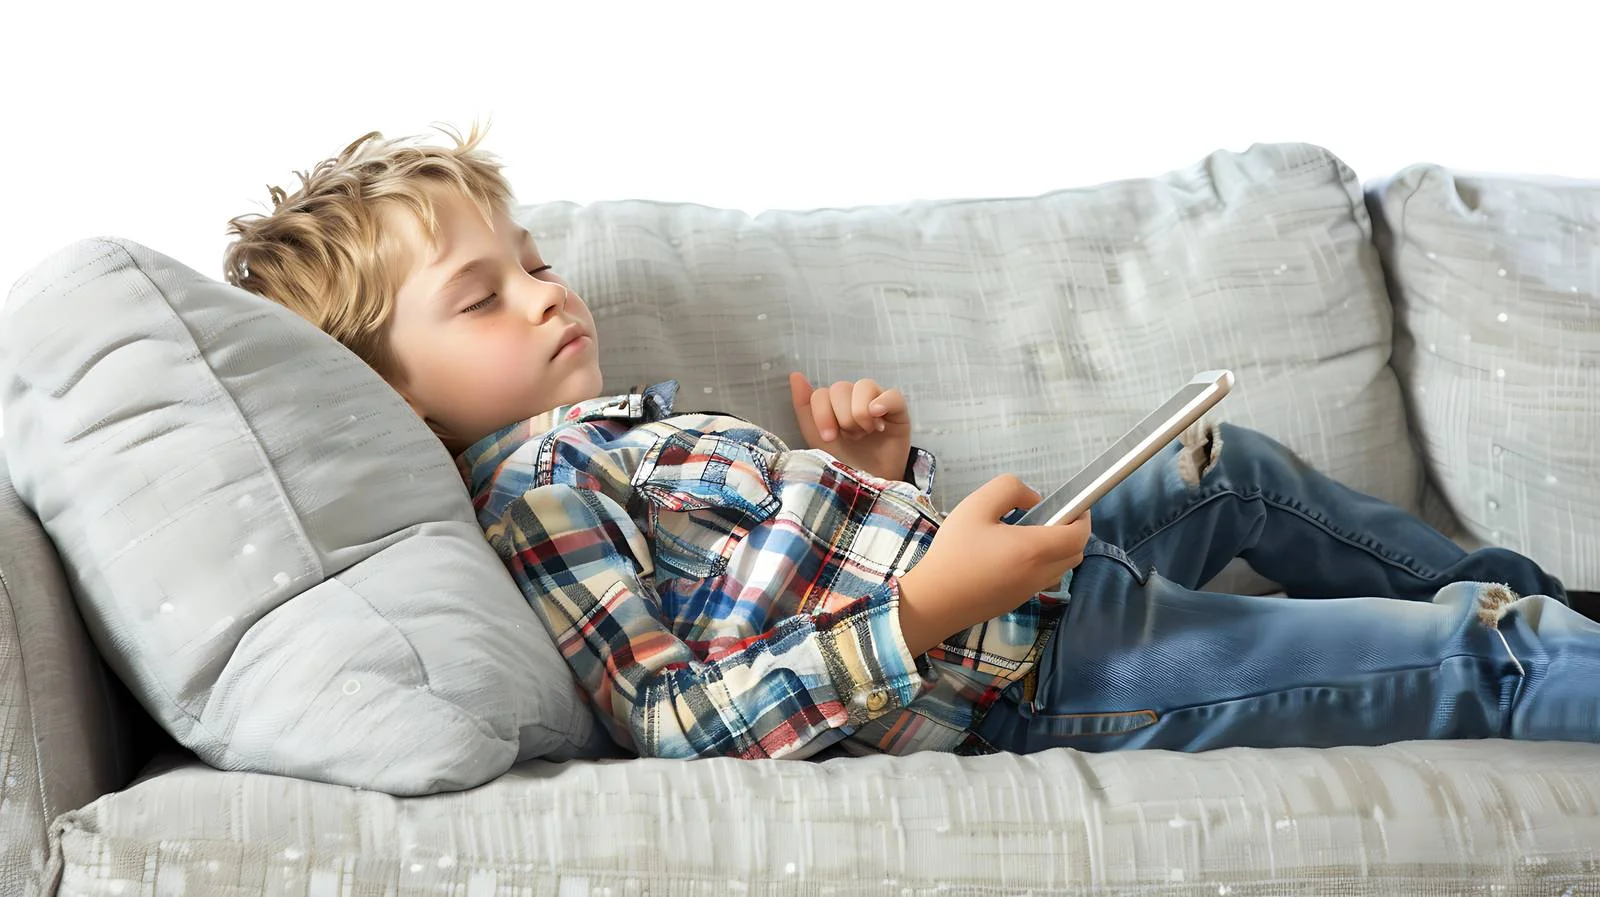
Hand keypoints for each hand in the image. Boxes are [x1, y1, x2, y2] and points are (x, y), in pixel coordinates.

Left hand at [788, 373, 912, 481]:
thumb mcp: (818, 439)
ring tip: (866, 433)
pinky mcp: (898, 411)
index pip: (822, 393)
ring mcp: (877, 402)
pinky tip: (878, 423)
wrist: (869, 489)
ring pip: (864, 386)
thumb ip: (804, 407)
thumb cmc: (845, 464)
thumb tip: (795, 376)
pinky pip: (892, 394)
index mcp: (833, 405)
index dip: (823, 414)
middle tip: (851, 437)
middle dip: (842, 417)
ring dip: (860, 413)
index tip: (829, 438)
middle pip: (841, 388)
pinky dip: (883, 403)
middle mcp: (854, 399)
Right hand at [896, 475, 1091, 654]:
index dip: (1082, 517)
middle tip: (1049, 516)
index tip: (1070, 505)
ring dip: (1058, 549)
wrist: (933, 601)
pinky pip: (1044, 579)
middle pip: (1076, 553)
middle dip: (1072, 532)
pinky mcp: (1018, 601)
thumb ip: (1009, 489)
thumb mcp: (976, 506)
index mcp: (1033, 549)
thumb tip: (1033, 499)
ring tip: (1028, 535)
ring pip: (1062, 568)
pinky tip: (1011, 555)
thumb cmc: (953, 552)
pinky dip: (1042, 564)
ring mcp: (1030, 591)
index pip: (1079, 535)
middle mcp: (1039, 573)